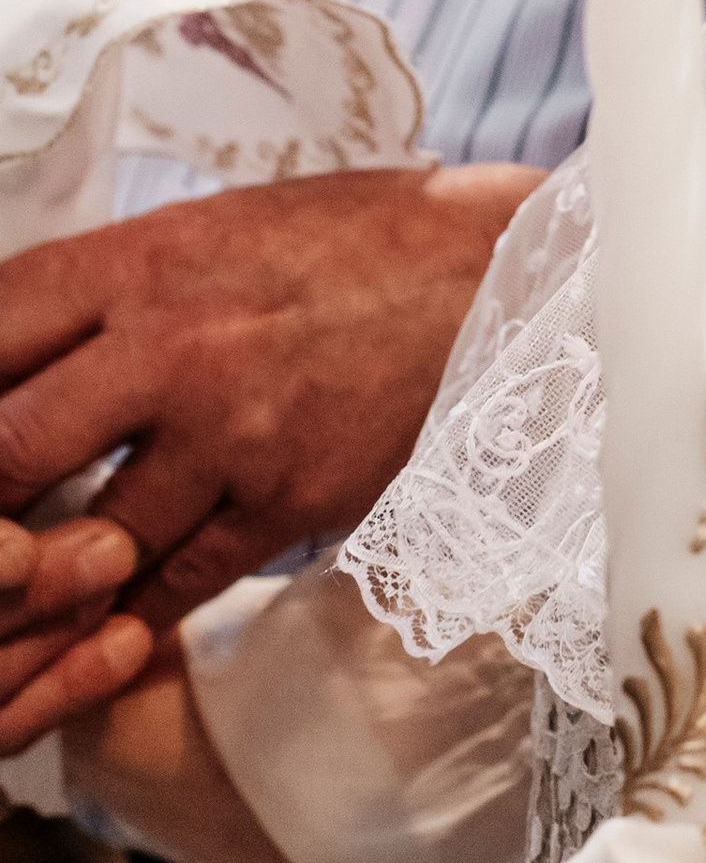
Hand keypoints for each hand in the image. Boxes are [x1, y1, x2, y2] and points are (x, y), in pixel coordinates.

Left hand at [0, 163, 540, 751]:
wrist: (500, 275)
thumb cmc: (348, 244)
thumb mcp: (211, 229)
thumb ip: (107, 291)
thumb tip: (7, 360)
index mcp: (144, 260)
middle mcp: (175, 347)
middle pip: (8, 452)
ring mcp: (233, 435)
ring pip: (83, 546)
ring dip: (42, 582)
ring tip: (28, 589)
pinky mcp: (287, 503)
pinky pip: (169, 590)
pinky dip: (116, 623)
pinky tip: (88, 632)